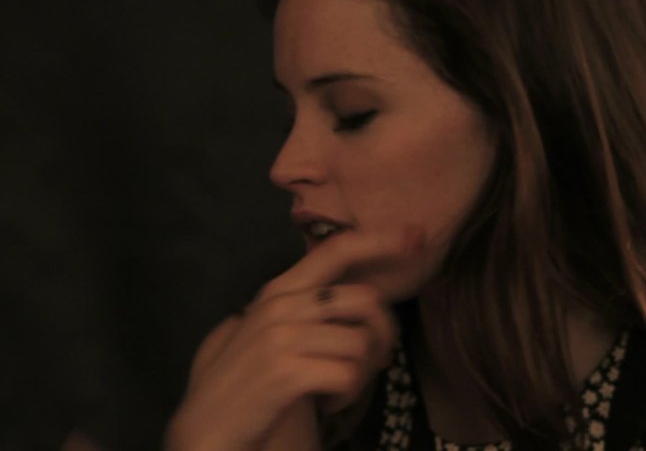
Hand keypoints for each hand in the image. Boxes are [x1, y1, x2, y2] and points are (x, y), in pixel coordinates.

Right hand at [165, 228, 423, 450]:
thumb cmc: (244, 381)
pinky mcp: (286, 371)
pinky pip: (348, 374)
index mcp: (281, 289)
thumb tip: (358, 292)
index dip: (380, 240)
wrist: (206, 429)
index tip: (417, 236)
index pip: (336, 249)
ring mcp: (281, 336)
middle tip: (373, 362)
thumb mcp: (269, 331)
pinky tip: (326, 402)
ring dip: (360, 374)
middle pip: (365, 300)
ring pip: (361, 342)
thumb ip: (305, 307)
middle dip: (385, 334)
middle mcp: (281, 303)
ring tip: (335, 389)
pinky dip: (347, 395)